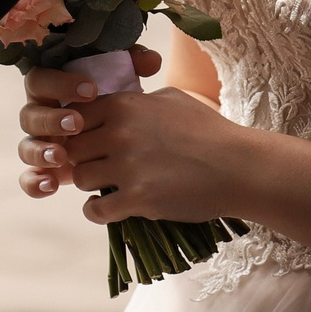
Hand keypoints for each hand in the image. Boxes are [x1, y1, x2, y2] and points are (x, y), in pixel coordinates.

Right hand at [15, 45, 162, 198]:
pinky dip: (34, 183)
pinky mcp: (44, 171)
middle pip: (30, 115)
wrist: (121, 139)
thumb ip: (134, 66)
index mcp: (52, 89)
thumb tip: (152, 61)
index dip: (62, 85)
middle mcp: (40, 116)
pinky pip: (29, 178)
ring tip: (60, 156)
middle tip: (76, 124)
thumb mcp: (122, 84)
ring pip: (26, 147)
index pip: (43, 80)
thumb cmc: (116, 103)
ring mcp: (40, 145)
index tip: (92, 90)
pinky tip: (50, 185)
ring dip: (41, 151)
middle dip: (52, 120)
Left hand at [20, 69, 249, 224]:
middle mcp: (119, 132)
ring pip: (81, 178)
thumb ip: (136, 102)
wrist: (237, 166)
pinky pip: (95, 210)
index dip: (80, 131)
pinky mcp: (136, 199)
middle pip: (73, 149)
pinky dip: (97, 212)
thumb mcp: (171, 100)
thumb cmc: (209, 131)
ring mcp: (126, 166)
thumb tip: (114, 107)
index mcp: (124, 105)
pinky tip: (108, 208)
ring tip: (108, 187)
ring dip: (91, 185)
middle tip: (100, 167)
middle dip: (84, 159)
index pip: (76, 117)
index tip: (91, 143)